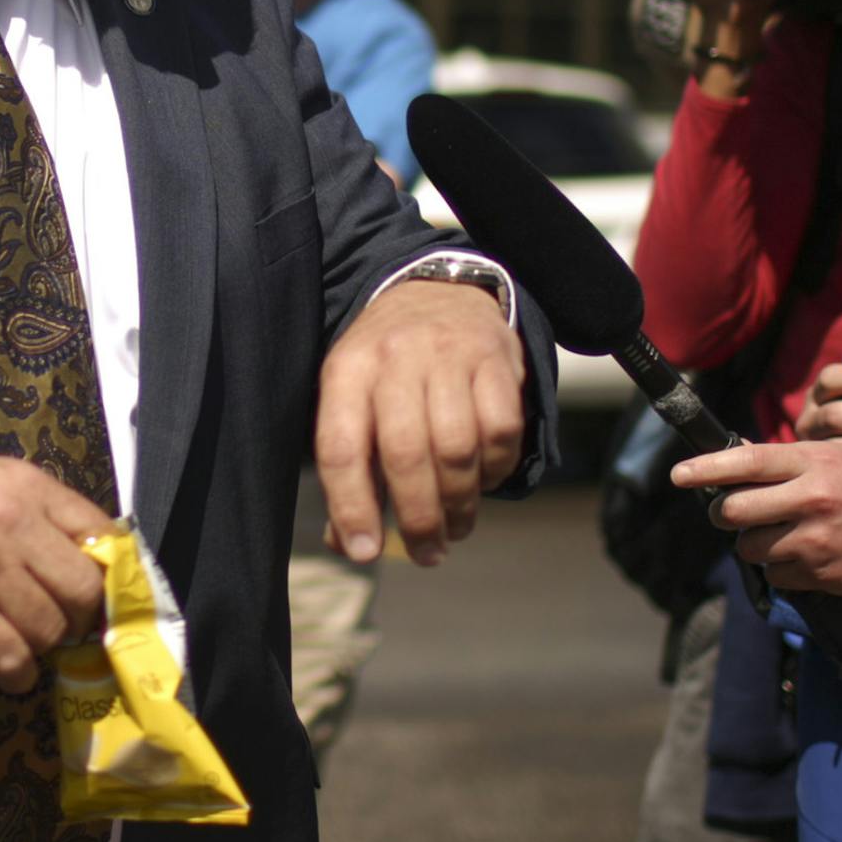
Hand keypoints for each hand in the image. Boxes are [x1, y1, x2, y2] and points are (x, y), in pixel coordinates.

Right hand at [0, 455, 115, 691]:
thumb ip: (39, 510)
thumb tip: (91, 554)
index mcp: (26, 486)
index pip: (99, 532)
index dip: (109, 570)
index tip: (105, 592)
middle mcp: (11, 524)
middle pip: (82, 587)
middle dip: (81, 614)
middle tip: (68, 623)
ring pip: (49, 628)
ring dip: (43, 643)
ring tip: (25, 639)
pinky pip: (11, 658)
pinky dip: (18, 674)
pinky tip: (12, 672)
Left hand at [316, 280, 525, 567]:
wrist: (439, 288)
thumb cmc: (388, 365)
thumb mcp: (352, 397)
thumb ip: (351, 470)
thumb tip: (351, 546)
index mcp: (347, 369)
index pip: (340, 446)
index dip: (351, 506)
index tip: (365, 551)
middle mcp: (396, 356)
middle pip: (405, 453)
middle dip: (417, 517)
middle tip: (426, 553)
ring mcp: (450, 353)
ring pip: (456, 447)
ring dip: (459, 503)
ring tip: (457, 527)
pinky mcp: (497, 358)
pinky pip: (502, 429)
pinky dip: (495, 468)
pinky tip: (485, 481)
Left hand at [671, 439, 841, 601]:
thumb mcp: (841, 461)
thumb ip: (791, 462)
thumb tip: (735, 457)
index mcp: (816, 461)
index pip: (747, 462)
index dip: (706, 468)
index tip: (678, 473)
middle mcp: (812, 497)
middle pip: (735, 509)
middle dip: (723, 515)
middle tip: (730, 515)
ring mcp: (816, 538)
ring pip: (750, 546)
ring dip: (754, 545)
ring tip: (780, 536)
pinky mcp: (821, 573)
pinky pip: (776, 574)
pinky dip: (782, 569)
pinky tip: (807, 559)